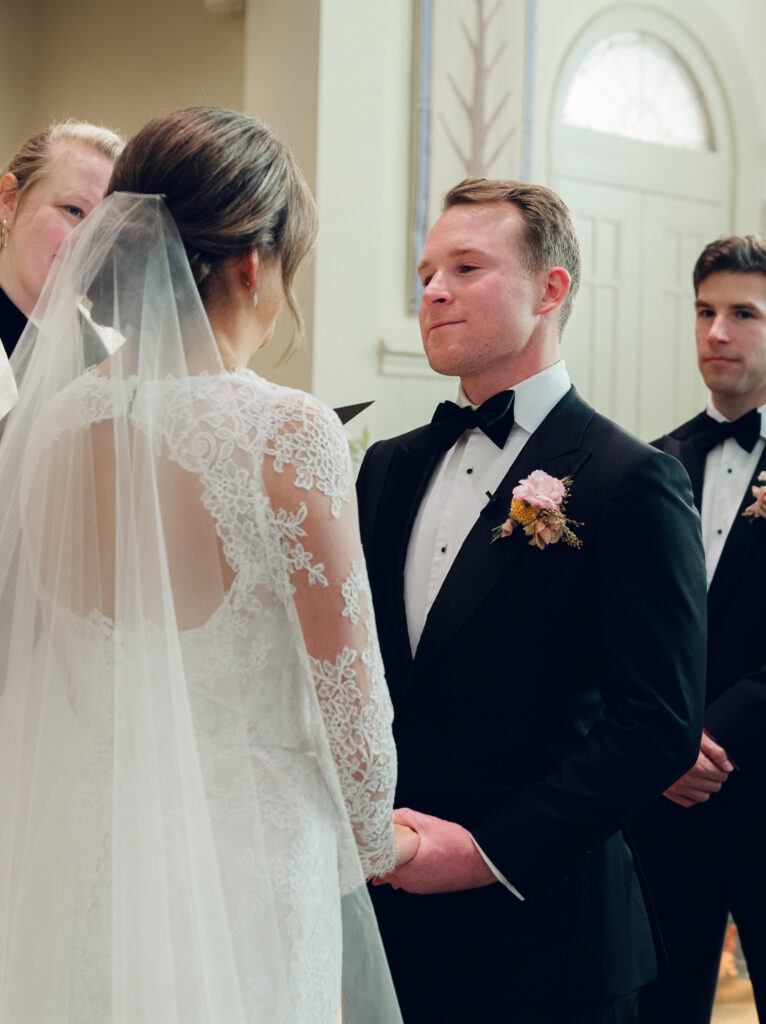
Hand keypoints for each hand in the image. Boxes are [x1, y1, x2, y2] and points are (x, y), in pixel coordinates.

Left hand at [372, 808, 496, 893]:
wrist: (480, 862)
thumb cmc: (456, 845)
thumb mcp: (427, 823)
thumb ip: (404, 817)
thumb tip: (388, 815)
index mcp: (405, 869)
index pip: (375, 865)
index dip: (368, 852)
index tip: (361, 843)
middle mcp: (409, 882)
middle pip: (383, 871)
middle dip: (378, 857)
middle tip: (372, 842)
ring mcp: (418, 886)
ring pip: (395, 875)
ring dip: (392, 862)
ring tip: (390, 847)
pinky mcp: (427, 886)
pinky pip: (407, 877)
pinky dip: (404, 867)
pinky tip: (408, 855)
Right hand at [663, 730, 733, 807]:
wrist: (651, 738)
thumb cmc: (675, 735)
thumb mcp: (698, 737)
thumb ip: (717, 752)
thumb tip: (728, 768)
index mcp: (697, 766)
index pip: (722, 775)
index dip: (721, 767)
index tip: (714, 761)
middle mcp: (688, 780)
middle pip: (715, 787)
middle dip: (714, 777)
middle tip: (706, 765)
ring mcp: (678, 788)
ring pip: (704, 797)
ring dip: (704, 787)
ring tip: (697, 773)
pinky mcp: (669, 792)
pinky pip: (688, 802)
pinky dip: (692, 795)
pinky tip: (689, 782)